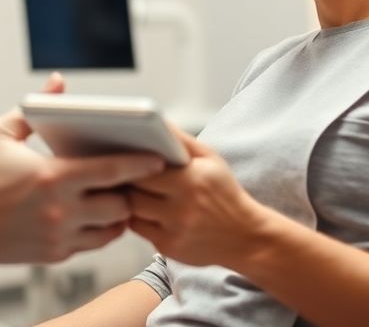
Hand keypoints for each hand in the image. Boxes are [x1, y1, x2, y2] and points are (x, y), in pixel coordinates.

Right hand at [0, 73, 165, 263]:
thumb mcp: (0, 132)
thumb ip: (36, 107)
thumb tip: (58, 83)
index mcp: (51, 177)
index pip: (112, 171)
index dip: (140, 164)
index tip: (158, 158)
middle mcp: (59, 211)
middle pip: (120, 205)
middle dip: (130, 191)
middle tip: (133, 177)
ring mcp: (57, 237)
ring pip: (110, 230)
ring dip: (118, 214)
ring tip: (117, 196)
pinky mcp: (52, 255)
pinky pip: (90, 245)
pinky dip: (98, 230)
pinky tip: (95, 214)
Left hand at [128, 127, 271, 267]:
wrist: (246, 237)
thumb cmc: (225, 193)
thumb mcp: (211, 160)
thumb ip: (181, 140)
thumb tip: (156, 122)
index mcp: (191, 179)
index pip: (143, 168)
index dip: (132, 163)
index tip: (127, 158)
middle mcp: (181, 207)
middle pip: (132, 190)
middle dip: (126, 182)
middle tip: (122, 174)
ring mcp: (174, 229)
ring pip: (131, 210)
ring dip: (129, 201)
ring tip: (133, 191)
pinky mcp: (168, 247)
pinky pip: (138, 229)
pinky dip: (137, 219)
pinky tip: (145, 211)